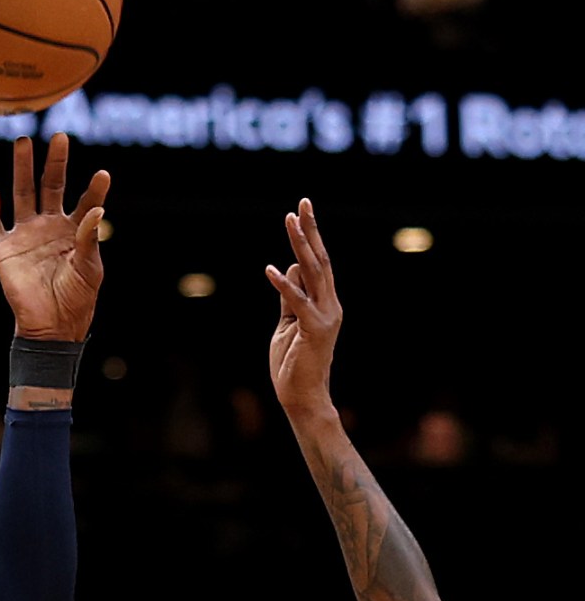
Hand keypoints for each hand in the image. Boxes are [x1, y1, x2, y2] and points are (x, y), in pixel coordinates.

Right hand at [0, 133, 109, 342]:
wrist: (51, 327)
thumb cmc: (76, 299)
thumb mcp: (90, 268)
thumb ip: (90, 238)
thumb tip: (96, 209)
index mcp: (74, 229)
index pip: (85, 200)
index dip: (94, 188)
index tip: (103, 175)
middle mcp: (49, 226)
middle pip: (50, 185)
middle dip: (54, 162)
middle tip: (60, 137)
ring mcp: (25, 236)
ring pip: (22, 194)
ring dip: (22, 169)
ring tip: (23, 143)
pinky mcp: (4, 251)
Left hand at [266, 199, 343, 422]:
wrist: (303, 398)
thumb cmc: (293, 365)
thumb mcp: (287, 325)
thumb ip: (289, 299)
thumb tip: (288, 269)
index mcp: (325, 302)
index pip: (317, 263)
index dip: (309, 238)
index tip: (300, 213)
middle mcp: (330, 304)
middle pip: (320, 259)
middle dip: (310, 229)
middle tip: (302, 202)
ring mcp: (325, 316)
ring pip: (313, 272)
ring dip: (300, 245)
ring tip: (290, 220)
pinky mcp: (314, 330)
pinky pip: (297, 303)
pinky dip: (284, 285)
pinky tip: (271, 269)